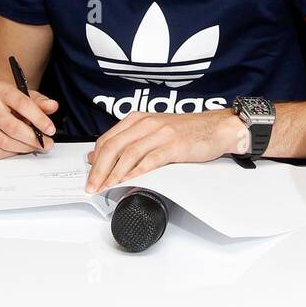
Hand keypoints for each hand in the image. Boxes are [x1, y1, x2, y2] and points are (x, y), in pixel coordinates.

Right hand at [0, 79, 57, 158]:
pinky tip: (20, 148)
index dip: (39, 119)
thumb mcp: (28, 96)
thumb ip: (41, 102)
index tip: (50, 129)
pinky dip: (12, 153)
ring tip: (36, 146)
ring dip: (25, 148)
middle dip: (33, 139)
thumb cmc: (11, 102)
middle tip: (46, 144)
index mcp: (0, 90)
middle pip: (13, 127)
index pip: (22, 104)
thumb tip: (52, 106)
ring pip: (5, 142)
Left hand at [84, 110, 247, 192]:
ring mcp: (161, 133)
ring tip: (106, 187)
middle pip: (114, 147)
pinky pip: (151, 159)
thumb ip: (128, 141)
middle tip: (92, 186)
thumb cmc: (186, 132)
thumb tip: (98, 157)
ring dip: (114, 173)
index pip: (108, 139)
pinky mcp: (175, 145)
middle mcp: (148, 123)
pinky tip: (129, 181)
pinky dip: (137, 171)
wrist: (217, 127)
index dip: (95, 159)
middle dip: (99, 169)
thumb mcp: (153, 131)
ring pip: (129, 153)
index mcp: (139, 119)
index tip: (89, 175)